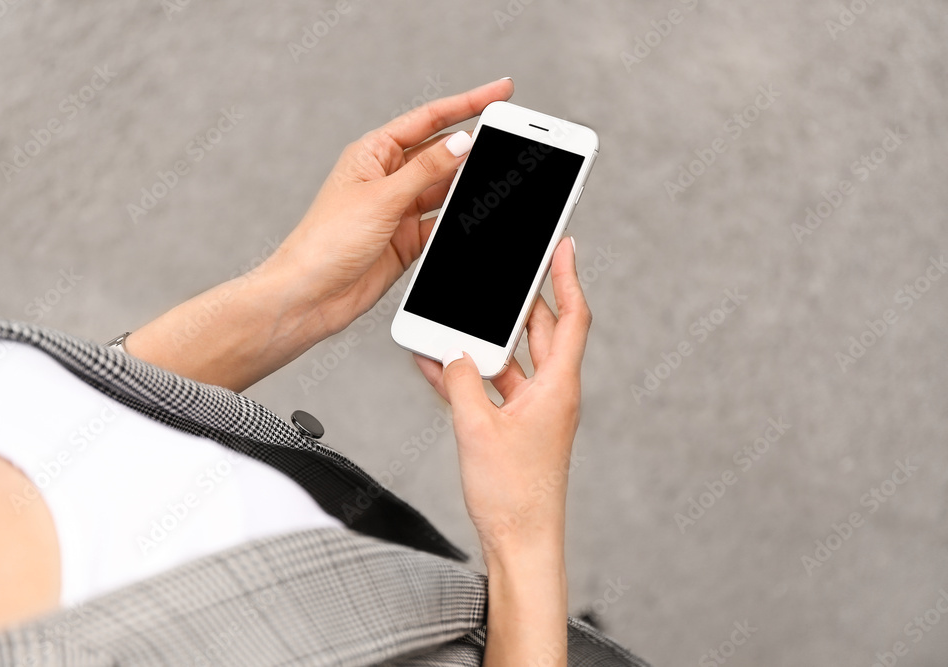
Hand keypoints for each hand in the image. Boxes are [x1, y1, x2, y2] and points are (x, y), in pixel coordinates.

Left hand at [128, 79, 512, 391]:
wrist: (309, 296)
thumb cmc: (325, 242)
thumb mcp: (381, 199)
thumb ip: (426, 171)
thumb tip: (462, 142)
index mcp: (373, 153)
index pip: (429, 120)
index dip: (468, 103)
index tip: (501, 92)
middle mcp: (387, 178)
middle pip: (442, 154)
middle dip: (476, 148)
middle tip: (513, 138)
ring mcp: (398, 210)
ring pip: (446, 191)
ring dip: (471, 187)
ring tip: (504, 179)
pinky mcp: (406, 241)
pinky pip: (443, 225)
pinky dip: (461, 222)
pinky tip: (482, 218)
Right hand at [413, 237, 589, 561]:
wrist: (520, 544)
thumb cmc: (513, 495)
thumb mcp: (476, 429)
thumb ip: (460, 382)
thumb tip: (451, 352)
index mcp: (558, 387)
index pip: (573, 317)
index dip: (568, 277)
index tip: (564, 245)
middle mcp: (552, 393)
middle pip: (542, 330)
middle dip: (522, 299)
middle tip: (506, 269)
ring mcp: (533, 410)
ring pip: (513, 358)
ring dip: (486, 340)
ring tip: (458, 314)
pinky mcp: (514, 426)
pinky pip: (492, 387)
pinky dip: (470, 374)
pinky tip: (440, 363)